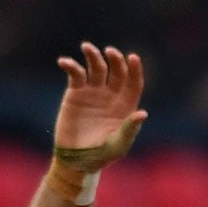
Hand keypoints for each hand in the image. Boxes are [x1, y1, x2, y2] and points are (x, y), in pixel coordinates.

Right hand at [52, 43, 146, 169]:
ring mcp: (93, 92)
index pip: (133, 83)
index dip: (134, 70)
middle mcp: (111, 95)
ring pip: (96, 68)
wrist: (78, 159)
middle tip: (110, 52)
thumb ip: (129, 128)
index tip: (133, 57)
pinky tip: (65, 62)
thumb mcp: (118, 144)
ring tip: (87, 47)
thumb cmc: (103, 155)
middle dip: (115, 60)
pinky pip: (75, 75)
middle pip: (116, 71)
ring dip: (93, 56)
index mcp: (126, 106)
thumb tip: (143, 113)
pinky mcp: (75, 93)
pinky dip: (71, 66)